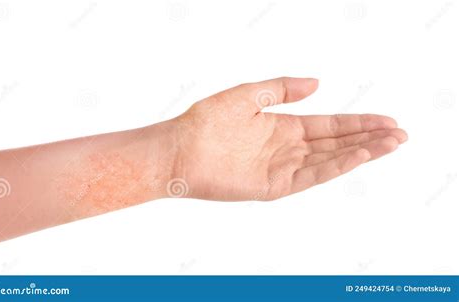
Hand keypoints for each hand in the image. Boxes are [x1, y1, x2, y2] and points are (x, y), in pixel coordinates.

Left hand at [171, 77, 406, 200]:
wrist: (179, 149)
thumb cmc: (206, 121)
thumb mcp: (247, 94)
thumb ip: (281, 89)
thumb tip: (317, 84)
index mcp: (283, 127)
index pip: (329, 126)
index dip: (358, 123)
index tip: (386, 120)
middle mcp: (287, 148)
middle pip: (336, 143)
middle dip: (369, 138)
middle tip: (400, 134)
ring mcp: (282, 168)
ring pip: (330, 160)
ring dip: (361, 152)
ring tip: (390, 144)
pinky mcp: (273, 186)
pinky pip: (311, 175)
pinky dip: (336, 166)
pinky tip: (358, 156)